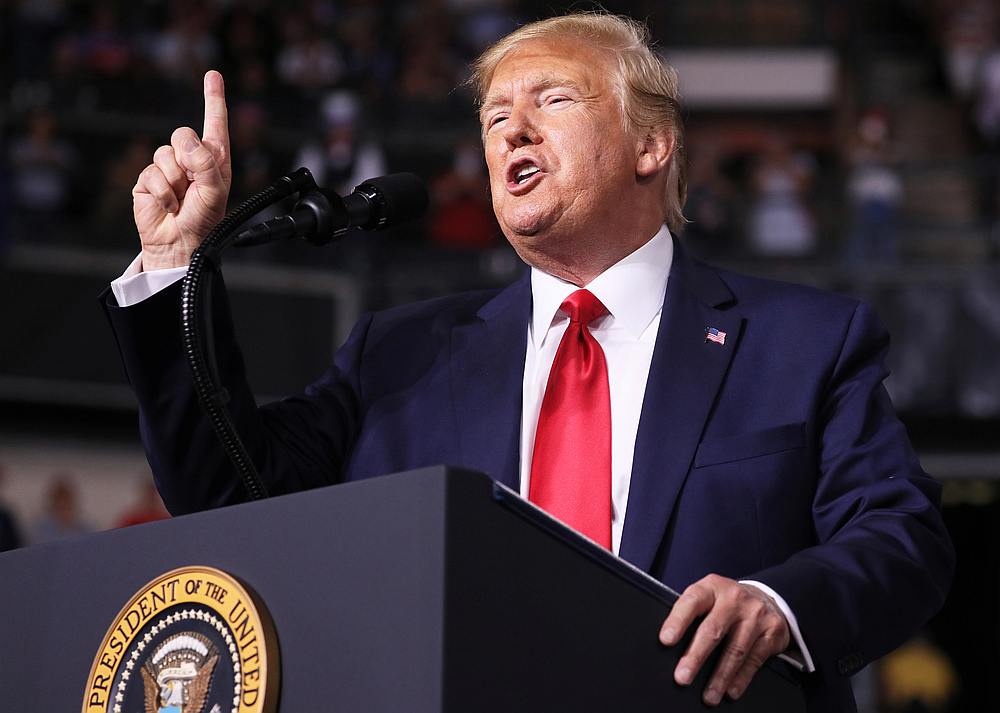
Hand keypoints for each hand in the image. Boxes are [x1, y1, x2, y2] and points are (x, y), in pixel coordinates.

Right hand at [132, 70, 231, 270]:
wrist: (179, 245)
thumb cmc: (203, 221)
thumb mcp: (214, 190)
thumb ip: (205, 162)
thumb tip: (186, 141)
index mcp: (214, 160)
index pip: (214, 124)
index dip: (213, 99)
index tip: (213, 75)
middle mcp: (191, 160)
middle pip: (183, 134)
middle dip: (188, 159)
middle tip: (192, 184)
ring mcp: (168, 168)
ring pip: (165, 154)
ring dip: (175, 181)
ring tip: (180, 200)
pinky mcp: (148, 179)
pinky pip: (152, 172)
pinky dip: (162, 192)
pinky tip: (168, 206)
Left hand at [658, 574, 789, 705]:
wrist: (766, 598)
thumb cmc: (726, 604)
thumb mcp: (709, 598)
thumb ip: (692, 614)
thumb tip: (669, 646)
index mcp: (712, 587)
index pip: (692, 601)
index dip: (678, 621)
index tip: (666, 640)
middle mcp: (734, 598)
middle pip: (713, 630)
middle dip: (696, 656)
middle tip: (683, 677)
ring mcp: (755, 614)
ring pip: (735, 650)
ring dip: (720, 676)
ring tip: (709, 695)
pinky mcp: (772, 631)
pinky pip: (754, 659)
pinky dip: (741, 679)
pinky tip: (731, 690)